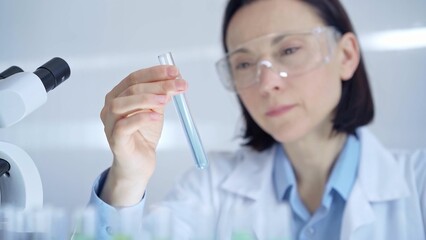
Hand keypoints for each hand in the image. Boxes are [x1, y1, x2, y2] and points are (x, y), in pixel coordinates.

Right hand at [100, 65, 186, 205]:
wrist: (140, 163)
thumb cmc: (144, 135)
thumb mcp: (155, 111)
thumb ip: (161, 96)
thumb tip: (175, 80)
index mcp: (119, 96)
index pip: (134, 78)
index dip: (155, 73)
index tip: (175, 71)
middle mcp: (110, 108)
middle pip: (131, 89)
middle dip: (158, 84)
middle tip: (179, 84)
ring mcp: (110, 124)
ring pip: (121, 104)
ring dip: (146, 98)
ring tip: (166, 99)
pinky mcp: (115, 140)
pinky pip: (124, 126)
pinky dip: (141, 118)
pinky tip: (156, 117)